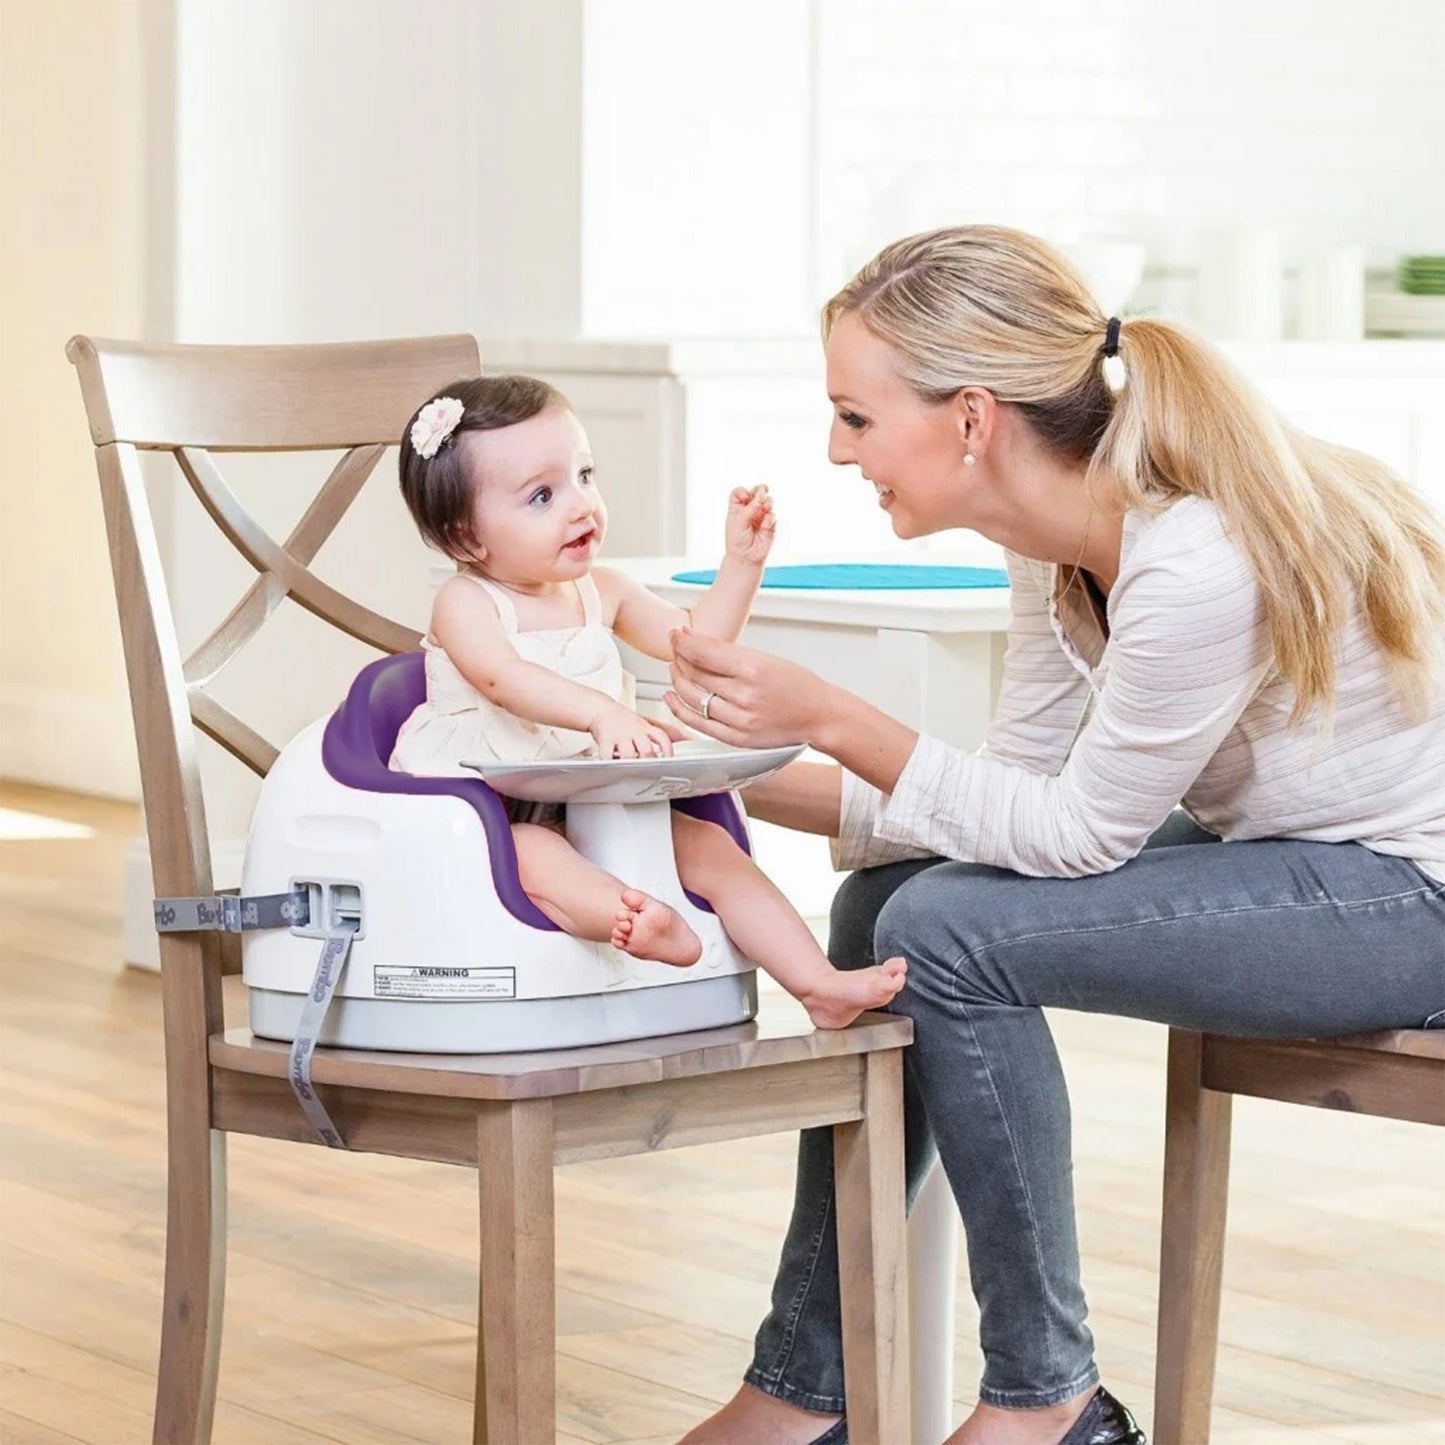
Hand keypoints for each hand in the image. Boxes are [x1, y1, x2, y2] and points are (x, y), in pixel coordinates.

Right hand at [588, 703, 678, 759]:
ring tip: (628, 768)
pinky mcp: (605, 740)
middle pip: (646, 750)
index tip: (669, 761)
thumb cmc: (623, 721)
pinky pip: (608, 755)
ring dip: (629, 764)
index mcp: (645, 728)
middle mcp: (634, 731)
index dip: (667, 751)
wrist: (601, 709)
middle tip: (646, 770)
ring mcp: (620, 735)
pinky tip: (612, 766)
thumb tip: (685, 741)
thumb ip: (658, 735)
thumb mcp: (644, 724)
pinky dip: (610, 763)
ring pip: (628, 755)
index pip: (662, 737)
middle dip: (647, 763)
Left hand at [664, 627, 831, 748]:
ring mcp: (739, 720)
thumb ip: (729, 653)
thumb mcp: (766, 658)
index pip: (704, 653)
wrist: (818, 716)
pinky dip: (679, 709)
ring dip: (678, 680)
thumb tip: (694, 639)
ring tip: (676, 668)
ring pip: (692, 697)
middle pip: (695, 673)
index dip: (683, 641)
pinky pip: (697, 723)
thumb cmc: (797, 685)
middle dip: (679, 657)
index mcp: (754, 670)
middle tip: (676, 648)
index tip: (676, 633)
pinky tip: (672, 696)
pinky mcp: (736, 738)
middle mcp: (745, 696)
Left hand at [724, 485, 775, 566]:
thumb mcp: (739, 522)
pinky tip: (765, 525)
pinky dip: (769, 518)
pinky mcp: (770, 524)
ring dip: (768, 501)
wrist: (745, 558)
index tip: (745, 498)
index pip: (740, 493)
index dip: (743, 492)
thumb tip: (762, 495)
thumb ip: (751, 508)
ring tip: (766, 506)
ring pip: (768, 501)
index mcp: (738, 508)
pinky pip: (773, 516)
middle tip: (762, 492)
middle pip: (756, 492)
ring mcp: (761, 516)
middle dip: (760, 490)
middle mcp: (750, 510)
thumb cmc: (737, 540)